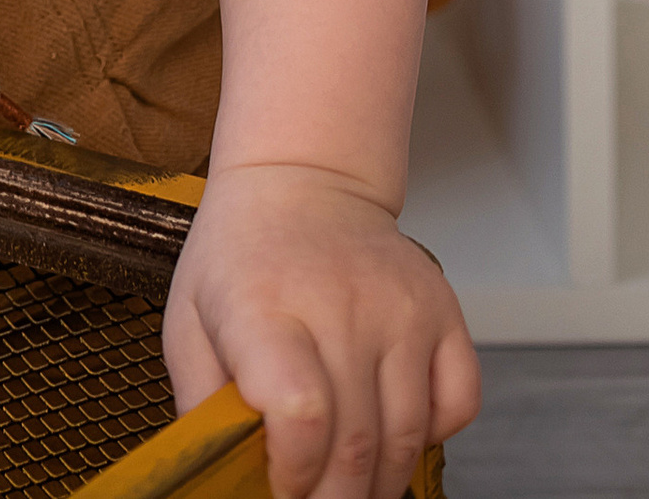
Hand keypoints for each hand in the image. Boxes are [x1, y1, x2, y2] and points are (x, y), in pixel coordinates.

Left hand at [163, 163, 476, 498]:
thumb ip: (202, 405)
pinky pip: (459, 404)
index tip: (282, 484)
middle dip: (333, 497)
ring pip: (407, 438)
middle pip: (356, 444)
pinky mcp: (442, 310)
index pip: (302, 415)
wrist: (303, 181)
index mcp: (265, 308)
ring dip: (379, 482)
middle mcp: (341, 304)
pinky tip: (391, 428)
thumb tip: (223, 477)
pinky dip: (430, 437)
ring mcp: (400, 307)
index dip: (295, 472)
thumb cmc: (242, 258)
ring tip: (348, 482)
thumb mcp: (190, 321)